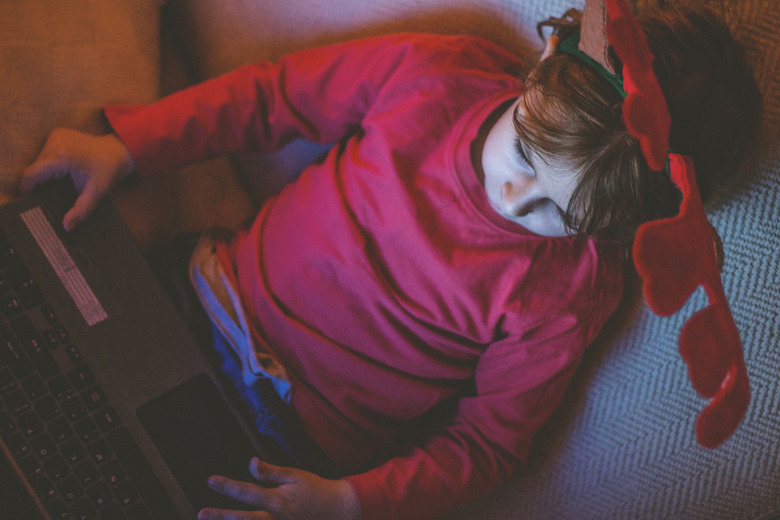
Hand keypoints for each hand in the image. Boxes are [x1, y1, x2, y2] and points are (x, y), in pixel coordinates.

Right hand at [21, 128, 135, 230]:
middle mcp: (55, 142)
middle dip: (40, 182)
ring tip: (62, 180)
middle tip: (53, 193)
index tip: (32, 199)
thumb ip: (81, 211)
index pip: (31, 174)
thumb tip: (67, 227)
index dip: (28, 188)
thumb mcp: (96, 193)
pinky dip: (51, 162)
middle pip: (35, 168)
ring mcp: (56, 135)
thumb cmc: (109, 171)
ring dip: (46, 172)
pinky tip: (64, 169)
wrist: (119, 151)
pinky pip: (46, 152)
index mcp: (61, 157)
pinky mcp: (58, 133)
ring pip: (39, 160)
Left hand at [198, 457, 359, 519]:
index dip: (227, 486)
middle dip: (221, 516)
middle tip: (202, 513)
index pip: (247, 492)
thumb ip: (271, 473)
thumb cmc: (317, 490)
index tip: (211, 480)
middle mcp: (276, 519)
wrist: (340, 511)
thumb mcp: (295, 476)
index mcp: (278, 501)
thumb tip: (250, 463)